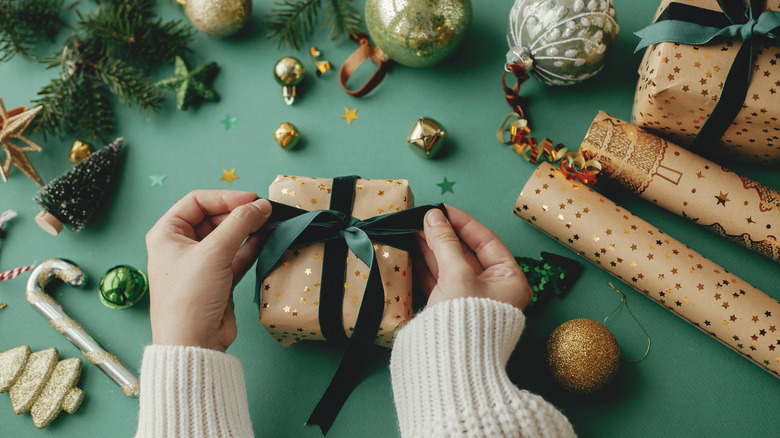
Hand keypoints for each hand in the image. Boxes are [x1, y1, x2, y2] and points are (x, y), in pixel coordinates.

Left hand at [145, 190, 271, 350]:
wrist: (193, 342)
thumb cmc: (189, 298)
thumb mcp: (214, 252)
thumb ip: (240, 224)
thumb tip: (260, 206)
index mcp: (166, 234)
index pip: (197, 202)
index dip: (225, 197)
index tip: (250, 200)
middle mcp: (180, 247)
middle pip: (214, 218)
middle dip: (239, 213)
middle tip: (264, 211)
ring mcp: (200, 264)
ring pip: (227, 237)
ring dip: (248, 229)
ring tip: (269, 221)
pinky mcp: (217, 280)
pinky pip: (236, 255)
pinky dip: (251, 246)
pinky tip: (266, 237)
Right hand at [415, 205, 530, 310]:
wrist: (451, 366)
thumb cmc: (467, 320)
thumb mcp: (457, 274)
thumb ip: (444, 242)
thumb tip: (433, 216)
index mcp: (510, 281)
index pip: (487, 241)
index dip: (463, 223)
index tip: (442, 209)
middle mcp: (493, 291)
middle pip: (466, 254)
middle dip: (443, 236)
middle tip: (422, 219)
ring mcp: (470, 303)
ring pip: (449, 268)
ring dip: (431, 250)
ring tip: (411, 231)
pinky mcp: (451, 313)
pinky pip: (439, 283)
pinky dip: (425, 268)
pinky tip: (411, 253)